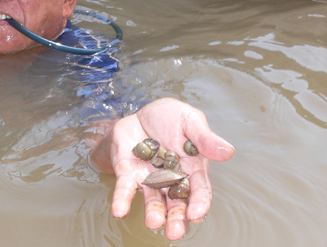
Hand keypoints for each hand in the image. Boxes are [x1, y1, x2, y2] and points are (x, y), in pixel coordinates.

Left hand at [90, 97, 233, 240]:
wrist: (140, 114)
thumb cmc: (170, 118)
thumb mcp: (189, 120)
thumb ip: (204, 137)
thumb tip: (227, 151)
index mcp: (192, 168)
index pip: (198, 190)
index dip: (199, 203)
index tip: (196, 213)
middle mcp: (171, 179)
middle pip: (177, 202)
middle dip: (176, 218)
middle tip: (174, 232)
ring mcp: (149, 179)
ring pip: (153, 200)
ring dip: (154, 214)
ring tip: (153, 223)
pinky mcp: (129, 174)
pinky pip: (125, 188)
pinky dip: (122, 200)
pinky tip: (119, 210)